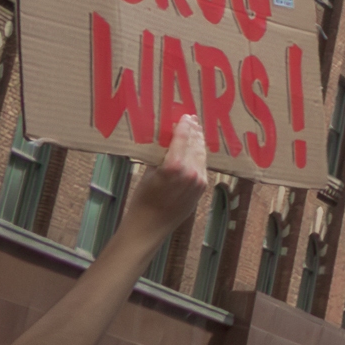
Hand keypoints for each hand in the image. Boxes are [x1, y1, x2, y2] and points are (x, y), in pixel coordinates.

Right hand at [125, 115, 210, 236]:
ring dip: (199, 142)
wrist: (149, 227)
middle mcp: (191, 172)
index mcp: (174, 167)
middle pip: (195, 145)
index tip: (186, 116)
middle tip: (193, 120)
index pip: (182, 139)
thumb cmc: (142, 200)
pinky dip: (199, 156)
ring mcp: (199, 181)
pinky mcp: (202, 188)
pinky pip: (202, 167)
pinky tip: (196, 149)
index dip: (184, 126)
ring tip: (197, 130)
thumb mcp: (148, 174)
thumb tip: (167, 141)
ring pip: (201, 155)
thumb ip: (160, 156)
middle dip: (194, 132)